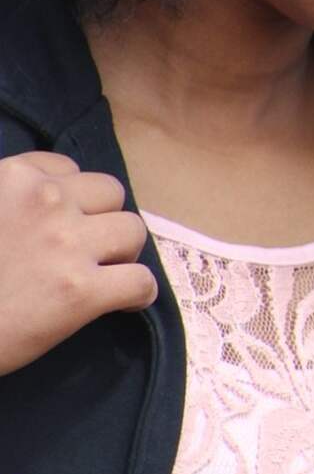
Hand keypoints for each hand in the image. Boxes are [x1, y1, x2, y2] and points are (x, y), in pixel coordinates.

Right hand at [0, 152, 156, 374]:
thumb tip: (31, 207)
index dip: (71, 197)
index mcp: (12, 178)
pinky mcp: (81, 292)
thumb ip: (7, 196)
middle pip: (112, 194)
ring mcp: (67, 245)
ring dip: (124, 253)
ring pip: (133, 231)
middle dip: (104, 219)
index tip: (62, 220)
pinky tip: (124, 304)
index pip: (68, 169)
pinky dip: (139, 295)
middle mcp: (45, 201)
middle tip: (87, 248)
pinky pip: (141, 281)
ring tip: (105, 273)